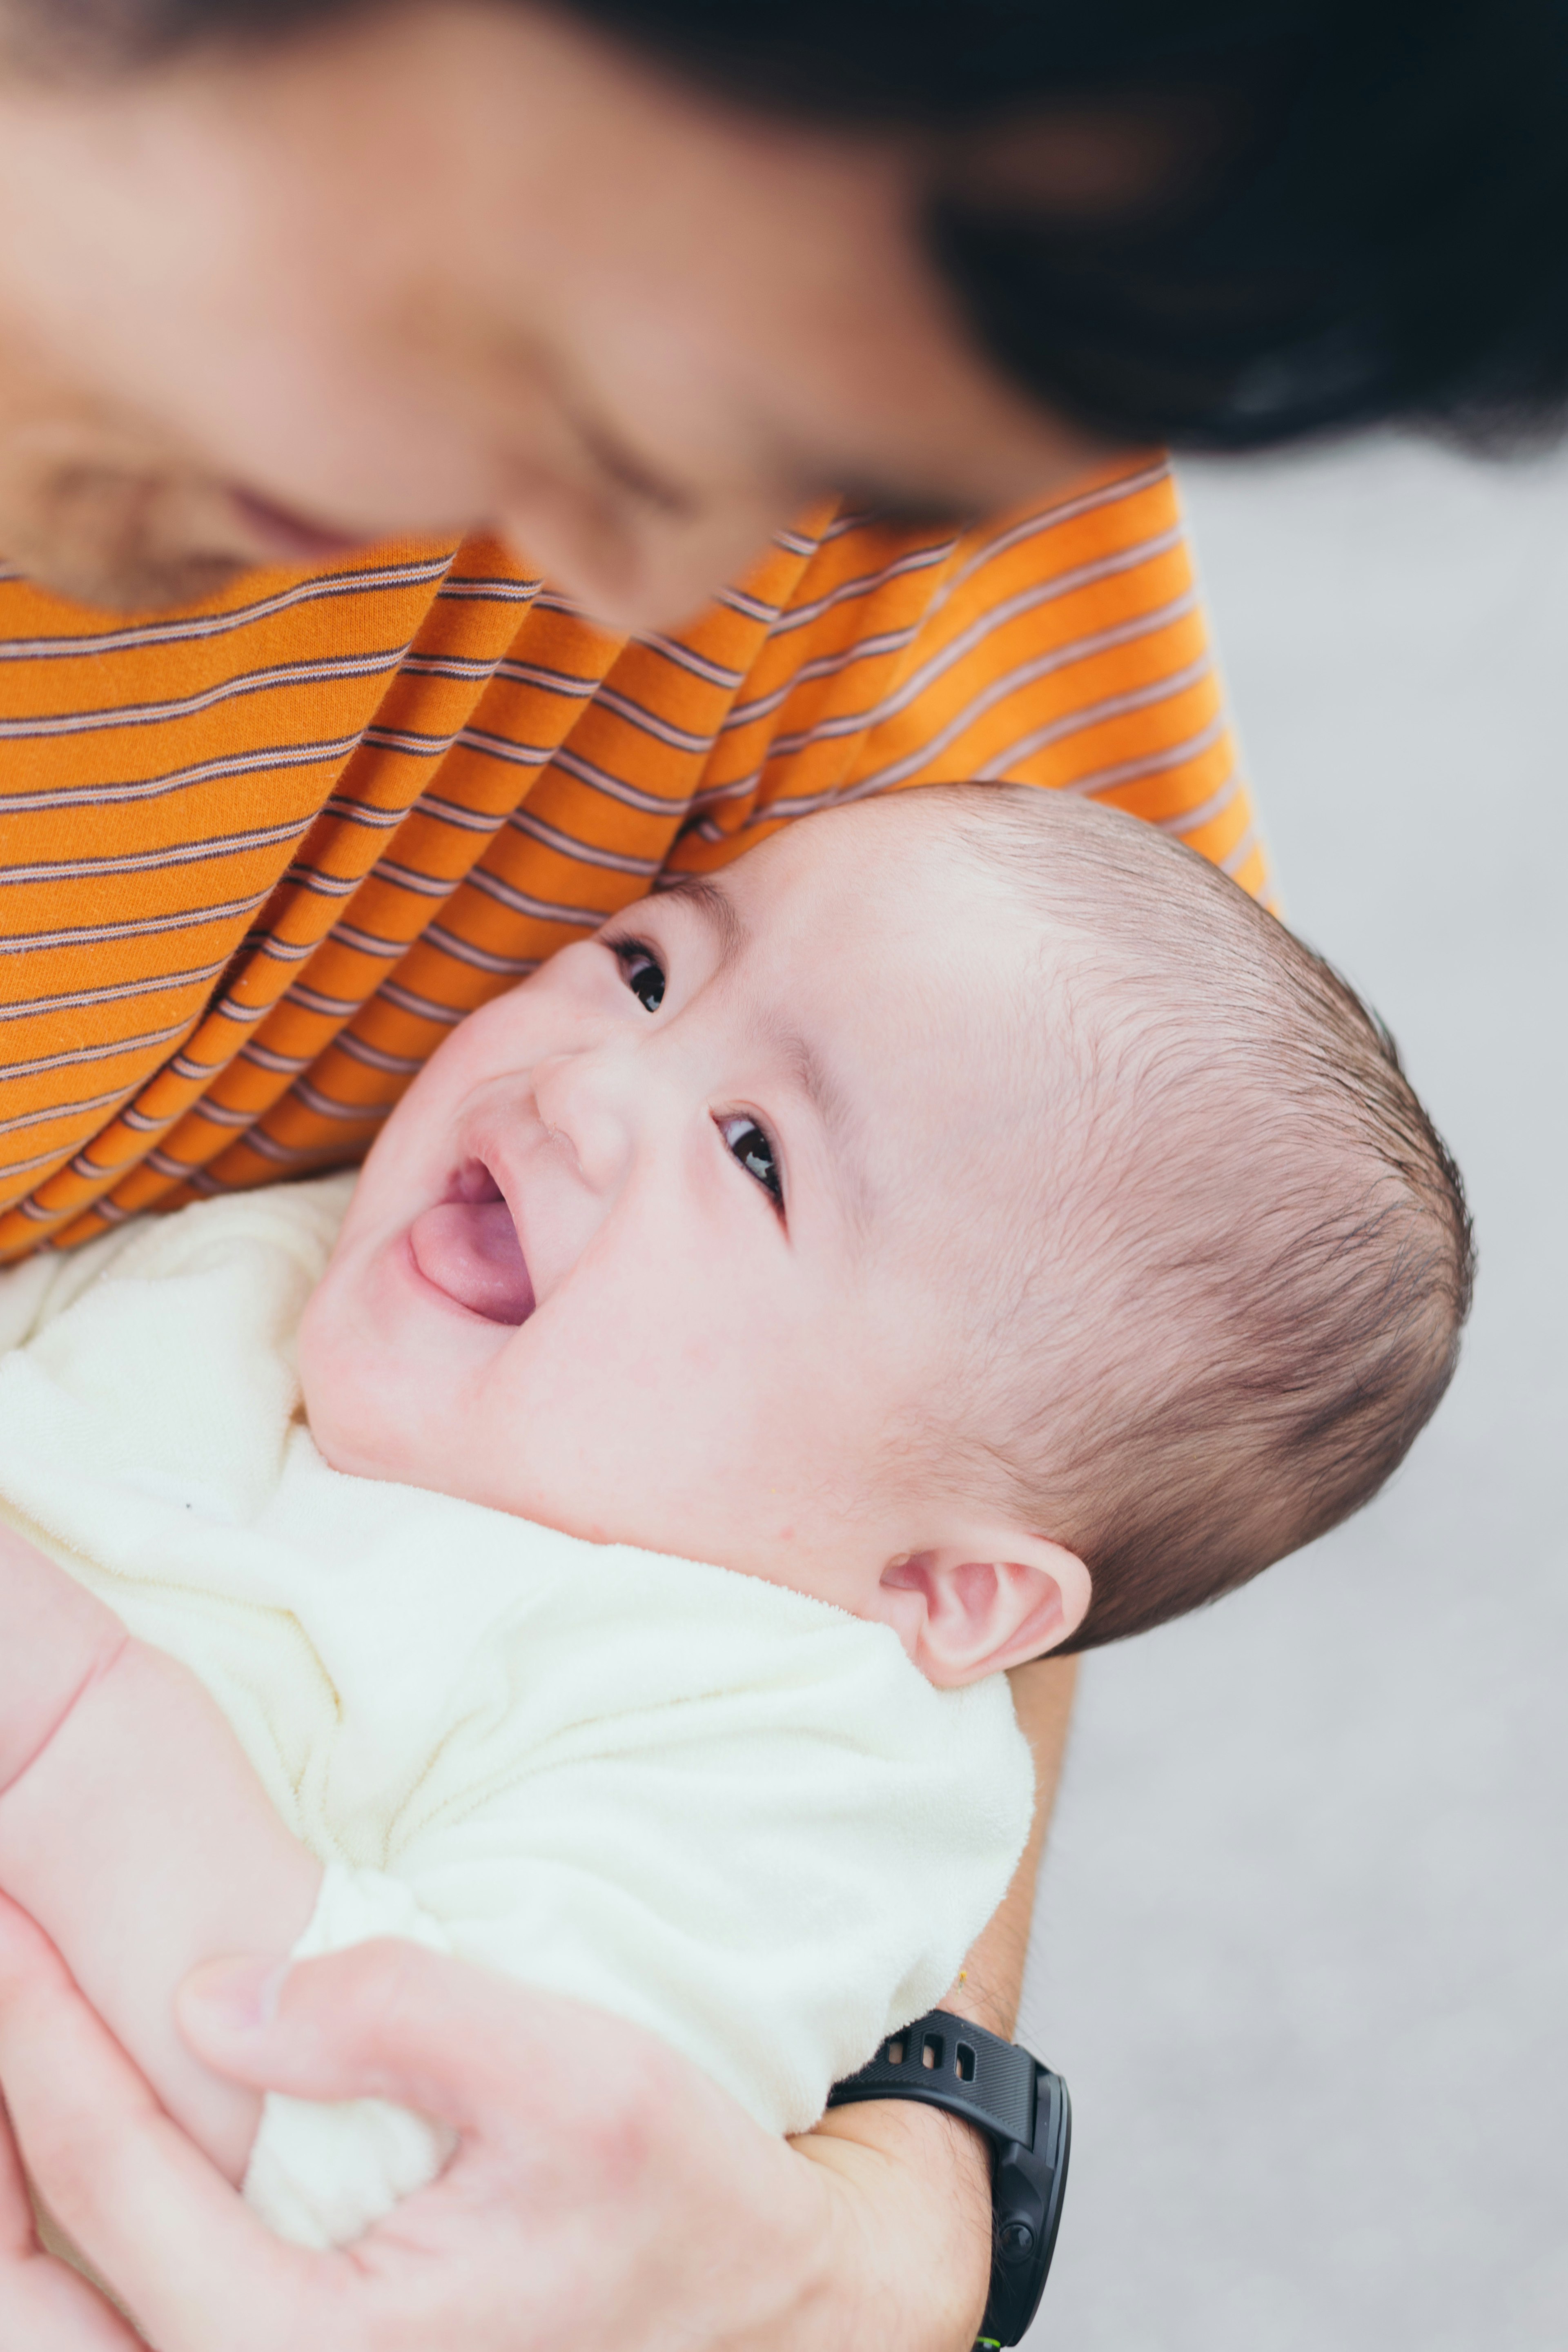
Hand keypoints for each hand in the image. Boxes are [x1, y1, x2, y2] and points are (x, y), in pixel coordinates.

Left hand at [0, 1896, 992, 2351]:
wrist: (756, 2316)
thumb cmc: (673, 2193)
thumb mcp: (575, 2076)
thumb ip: (398, 2019)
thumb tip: (206, 1998)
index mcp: (311, 2346)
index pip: (112, 2179)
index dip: (38, 2030)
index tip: (3, 1917)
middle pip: (31, 2298)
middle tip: (2, 1973)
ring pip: (57, 2325)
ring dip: (17, 2198)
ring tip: (28, 2052)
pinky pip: (119, 2325)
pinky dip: (71, 2232)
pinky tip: (80, 2137)